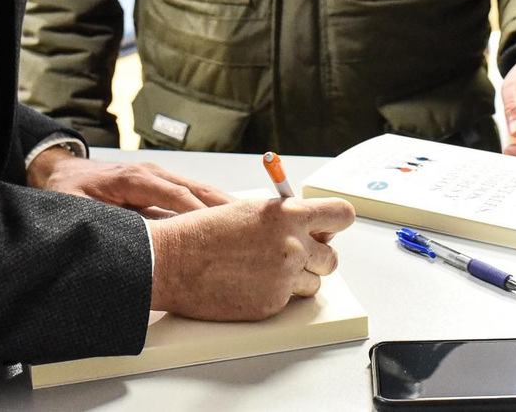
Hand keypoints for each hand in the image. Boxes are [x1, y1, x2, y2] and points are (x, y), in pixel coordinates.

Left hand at [27, 148, 234, 217]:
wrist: (60, 170)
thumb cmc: (67, 192)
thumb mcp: (76, 211)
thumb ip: (100, 225)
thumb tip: (119, 245)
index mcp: (132, 179)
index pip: (172, 194)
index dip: (196, 212)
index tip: (217, 228)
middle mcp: (150, 172)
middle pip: (193, 189)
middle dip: (220, 206)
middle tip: (247, 224)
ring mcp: (156, 175)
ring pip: (196, 189)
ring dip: (220, 204)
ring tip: (247, 221)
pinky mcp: (158, 182)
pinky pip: (188, 192)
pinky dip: (209, 203)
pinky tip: (226, 216)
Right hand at [148, 196, 355, 320]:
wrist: (173, 261)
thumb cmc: (204, 232)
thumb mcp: (251, 211)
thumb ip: (286, 218)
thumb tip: (311, 228)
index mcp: (289, 214)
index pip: (342, 215)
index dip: (337, 221)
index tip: (331, 227)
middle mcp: (293, 245)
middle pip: (332, 256)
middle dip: (318, 257)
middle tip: (297, 255)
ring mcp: (284, 277)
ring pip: (314, 283)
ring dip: (298, 279)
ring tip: (267, 270)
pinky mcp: (272, 304)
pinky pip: (288, 301)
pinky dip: (275, 294)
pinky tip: (250, 284)